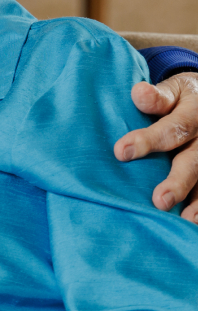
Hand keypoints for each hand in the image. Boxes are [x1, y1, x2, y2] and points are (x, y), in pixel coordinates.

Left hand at [115, 74, 197, 221]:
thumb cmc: (180, 97)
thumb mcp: (173, 89)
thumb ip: (157, 97)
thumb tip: (138, 93)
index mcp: (193, 111)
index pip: (173, 128)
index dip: (148, 140)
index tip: (121, 152)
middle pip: (194, 160)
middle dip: (178, 181)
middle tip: (160, 200)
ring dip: (197, 200)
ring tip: (185, 219)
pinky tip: (192, 221)